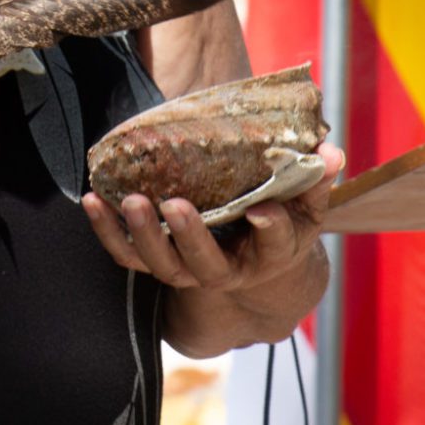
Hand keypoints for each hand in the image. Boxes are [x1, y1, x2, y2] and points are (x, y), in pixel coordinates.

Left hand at [81, 142, 343, 317]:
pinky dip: (106, 232)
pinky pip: (127, 256)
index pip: (273, 244)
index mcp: (268, 253)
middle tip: (175, 204)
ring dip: (141, 234)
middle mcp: (225, 270)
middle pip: (205, 265)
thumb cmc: (281, 223)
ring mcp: (186, 270)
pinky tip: (92, 201)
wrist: (253, 266)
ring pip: (161, 265)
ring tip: (129, 200)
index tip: (261, 211)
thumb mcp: (305, 206)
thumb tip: (332, 154)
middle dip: (189, 236)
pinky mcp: (156, 262)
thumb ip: (315, 180)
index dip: (269, 230)